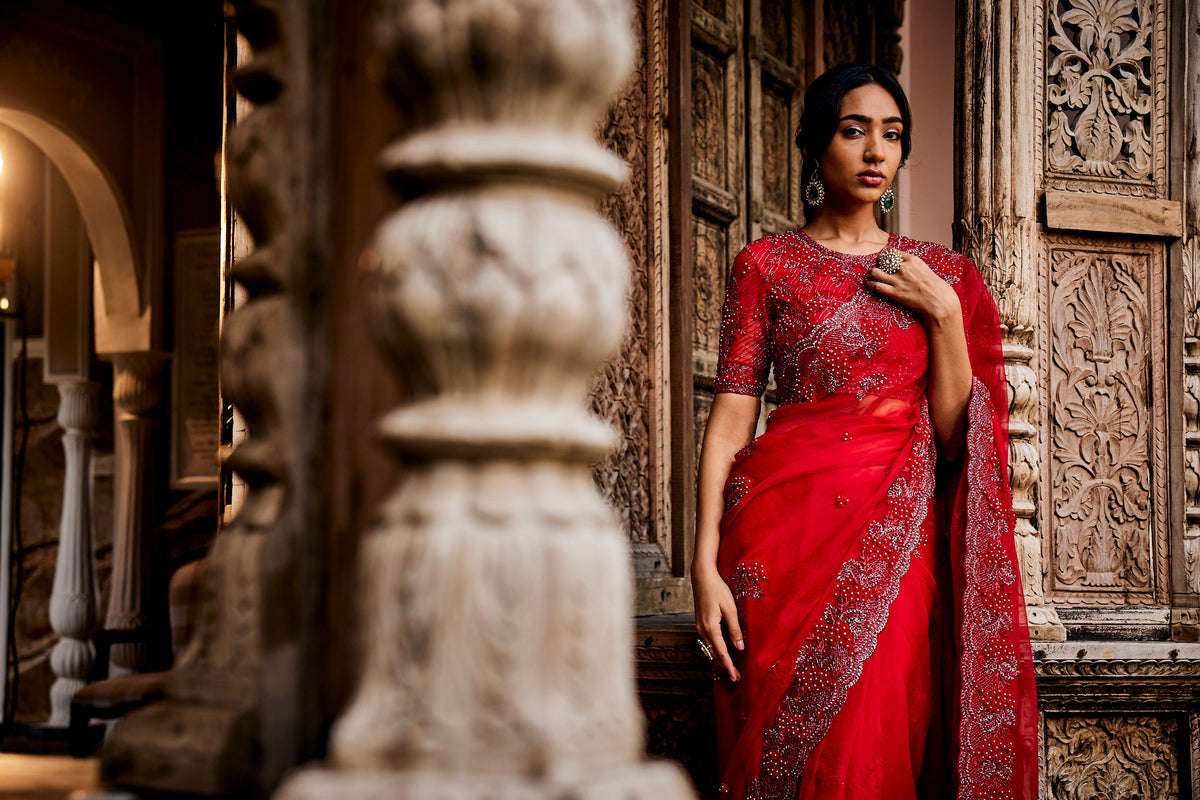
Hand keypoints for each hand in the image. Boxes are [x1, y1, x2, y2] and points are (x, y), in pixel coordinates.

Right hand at [692, 566, 743, 681]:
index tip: (736, 677)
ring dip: (720, 658)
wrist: (702, 576)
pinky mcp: (700, 623)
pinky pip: (708, 641)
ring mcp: (699, 627)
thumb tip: (740, 646)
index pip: (721, 652)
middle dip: (725, 666)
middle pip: (714, 653)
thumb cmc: (717, 589)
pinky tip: (722, 652)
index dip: (729, 666)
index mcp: (710, 627)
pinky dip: (716, 650)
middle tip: (736, 677)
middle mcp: (702, 630)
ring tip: (731, 668)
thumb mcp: (730, 608)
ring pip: (710, 648)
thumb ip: (735, 628)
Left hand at [866, 250, 960, 322]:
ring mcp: (898, 280)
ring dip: (871, 273)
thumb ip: (914, 265)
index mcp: (912, 260)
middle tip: (877, 266)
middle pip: (882, 260)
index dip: (886, 255)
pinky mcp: (894, 292)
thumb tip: (906, 265)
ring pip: (875, 272)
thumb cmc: (935, 286)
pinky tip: (868, 283)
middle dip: (878, 263)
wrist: (938, 300)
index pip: (893, 252)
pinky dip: (870, 284)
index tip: (883, 258)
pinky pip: (876, 286)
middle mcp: (903, 268)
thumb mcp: (925, 269)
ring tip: (871, 274)